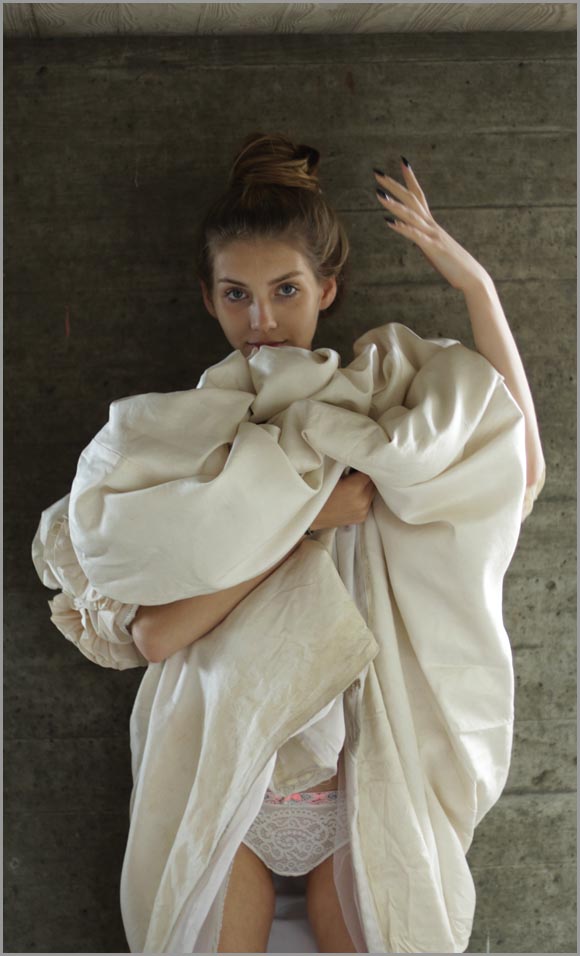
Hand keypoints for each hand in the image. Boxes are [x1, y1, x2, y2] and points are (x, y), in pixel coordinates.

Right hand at [311, 470, 376, 530]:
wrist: (312, 516)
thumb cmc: (319, 493)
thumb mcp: (332, 476)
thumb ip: (349, 469)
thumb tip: (359, 462)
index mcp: (355, 487)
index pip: (370, 472)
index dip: (365, 466)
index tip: (359, 464)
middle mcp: (362, 500)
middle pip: (373, 482)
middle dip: (367, 477)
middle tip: (357, 473)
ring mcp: (363, 510)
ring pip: (372, 492)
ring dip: (367, 487)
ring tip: (355, 484)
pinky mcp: (362, 517)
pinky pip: (368, 503)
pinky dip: (364, 497)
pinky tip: (354, 495)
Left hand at [373, 159, 490, 293]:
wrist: (473, 277)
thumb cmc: (455, 265)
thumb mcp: (435, 249)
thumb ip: (425, 240)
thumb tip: (414, 236)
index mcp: (431, 225)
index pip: (420, 195)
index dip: (411, 179)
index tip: (402, 162)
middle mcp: (431, 225)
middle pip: (411, 199)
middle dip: (393, 185)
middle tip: (377, 172)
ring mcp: (432, 235)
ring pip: (411, 214)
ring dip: (393, 204)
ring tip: (377, 193)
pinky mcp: (432, 248)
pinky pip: (414, 236)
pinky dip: (401, 228)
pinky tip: (388, 222)